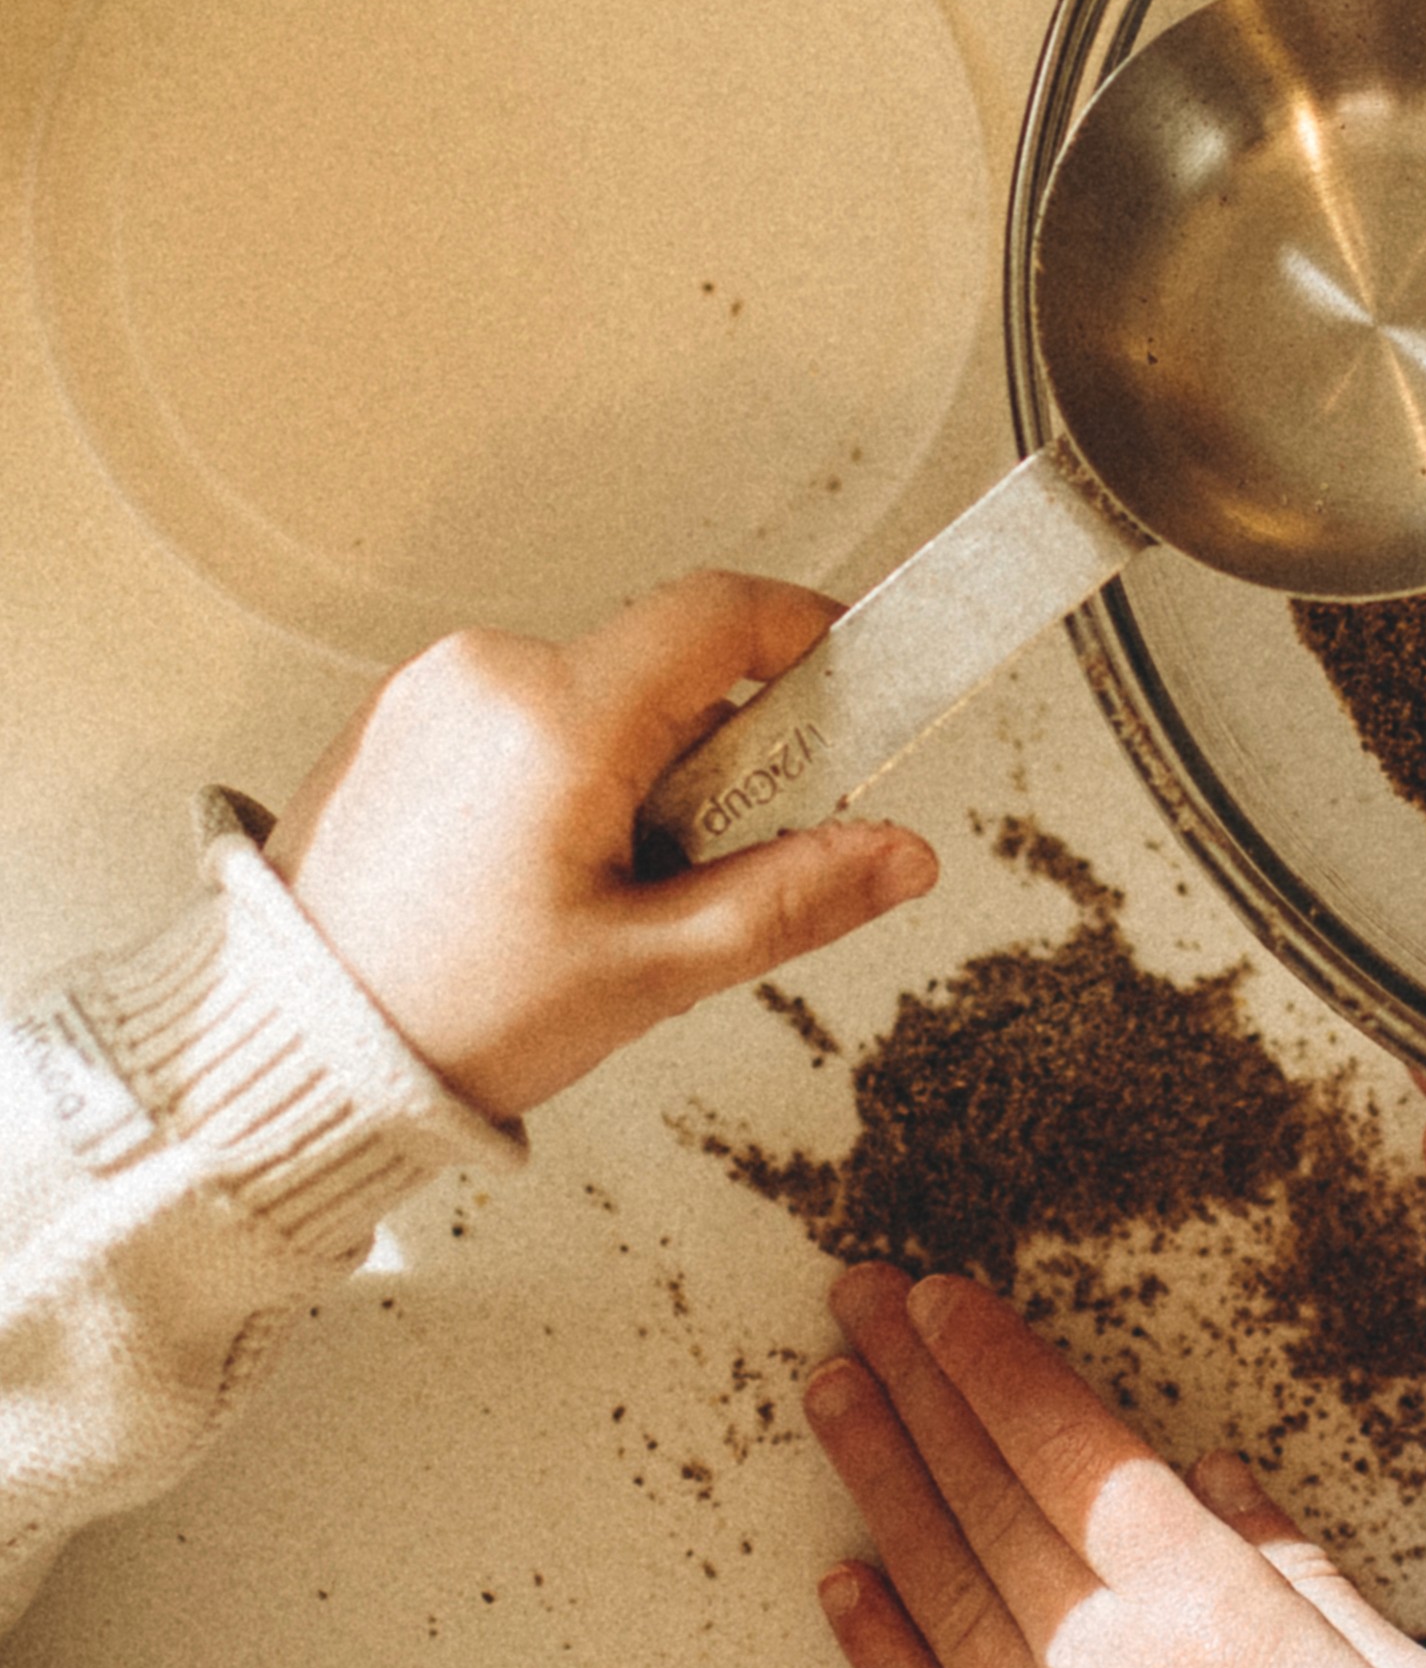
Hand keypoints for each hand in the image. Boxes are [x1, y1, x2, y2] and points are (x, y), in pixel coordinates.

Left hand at [267, 574, 935, 1112]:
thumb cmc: (443, 1018)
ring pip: (594, 694)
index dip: (806, 633)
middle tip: (705, 861)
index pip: (721, 612)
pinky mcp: (398, 720)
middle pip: (664, 665)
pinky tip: (535, 874)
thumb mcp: (648, 973)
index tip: (852, 676)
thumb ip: (790, 898)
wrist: (288, 1055)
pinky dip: (560, 772)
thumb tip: (895, 855)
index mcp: (558, 720)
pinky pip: (520, 714)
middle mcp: (488, 677)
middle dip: (714, 749)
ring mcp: (433, 692)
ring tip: (600, 891)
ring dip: (634, 767)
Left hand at [805, 1263, 1425, 1667]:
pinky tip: (843, 1587)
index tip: (944, 1298)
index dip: (999, 1364)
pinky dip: (880, 1651)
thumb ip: (1305, 1580)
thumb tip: (1219, 1484)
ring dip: (880, 1484)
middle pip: (988, 1502)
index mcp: (1220, 1622)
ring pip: (942, 1595)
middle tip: (858, 1301)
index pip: (1075, 1453)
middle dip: (916, 1388)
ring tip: (832, 1395)